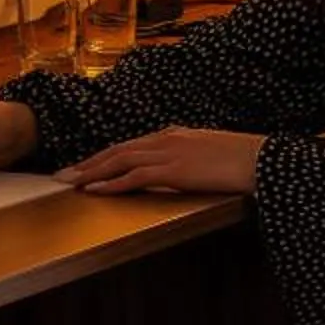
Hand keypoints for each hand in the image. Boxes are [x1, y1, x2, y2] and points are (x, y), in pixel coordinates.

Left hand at [55, 127, 264, 196]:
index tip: (86, 166)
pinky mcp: (173, 170)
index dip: (105, 156)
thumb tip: (182, 170)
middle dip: (89, 162)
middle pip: (118, 149)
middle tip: (63, 174)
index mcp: (176, 134)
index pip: (131, 145)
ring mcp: (169, 152)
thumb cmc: (243, 160)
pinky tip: (93, 190)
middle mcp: (167, 138)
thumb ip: (192, 158)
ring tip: (69, 182)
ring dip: (91, 172)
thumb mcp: (211, 154)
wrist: (261, 159)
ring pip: (119, 160)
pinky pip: (134, 176)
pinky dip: (110, 183)